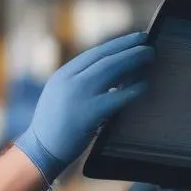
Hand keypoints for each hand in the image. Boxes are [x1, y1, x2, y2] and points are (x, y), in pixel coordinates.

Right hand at [15, 33, 152, 184]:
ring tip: (149, 55)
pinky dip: (133, 89)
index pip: (94, 53)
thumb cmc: (54, 127)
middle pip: (104, 56)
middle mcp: (70, 80)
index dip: (116, 44)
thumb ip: (79, 83)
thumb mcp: (61, 96)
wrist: (40, 150)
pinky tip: (145, 85)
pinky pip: (117, 97)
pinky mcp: (89, 114)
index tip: (132, 39)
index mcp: (63, 75)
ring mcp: (79, 95)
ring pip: (111, 69)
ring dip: (133, 59)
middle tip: (147, 41)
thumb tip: (109, 74)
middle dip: (128, 46)